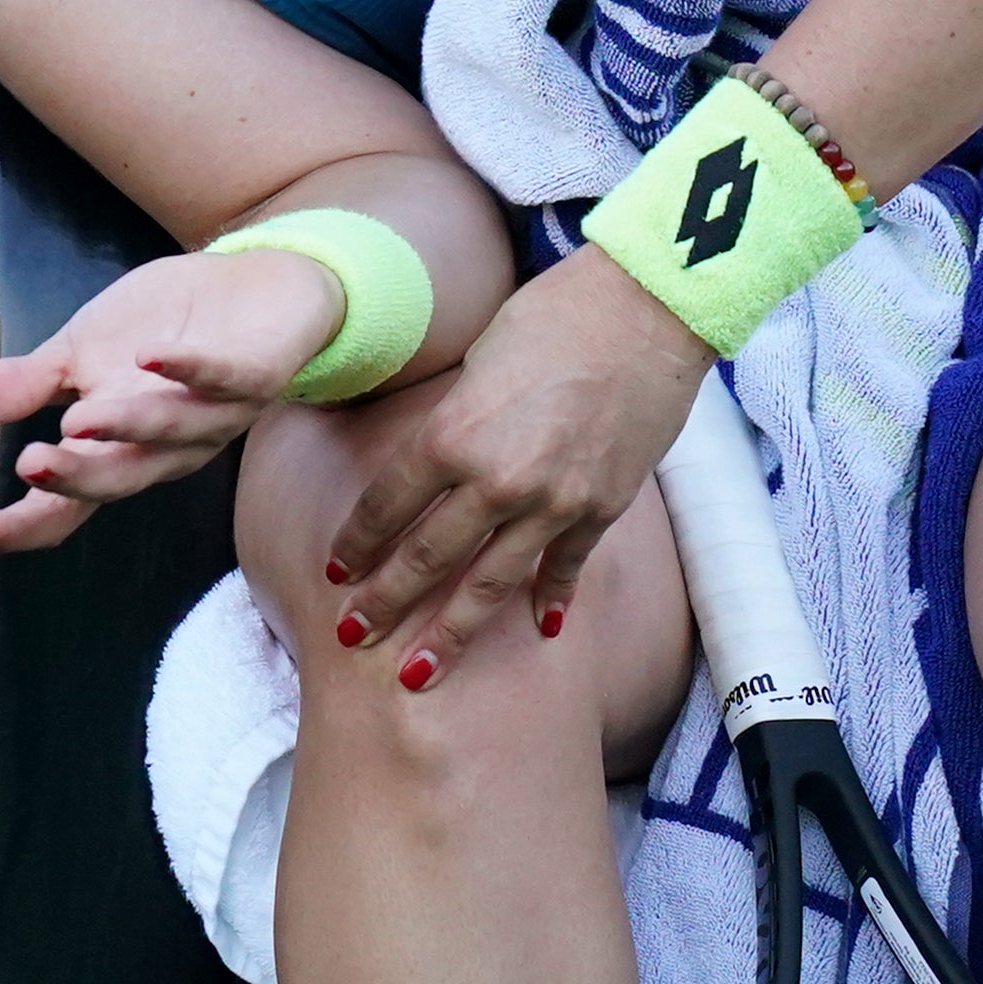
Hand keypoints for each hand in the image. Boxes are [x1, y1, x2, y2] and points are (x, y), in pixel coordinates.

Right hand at [0, 245, 345, 554]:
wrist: (257, 284)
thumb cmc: (166, 327)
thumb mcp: (78, 351)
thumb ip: (21, 387)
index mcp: (118, 449)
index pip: (65, 502)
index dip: (21, 523)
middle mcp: (167, 447)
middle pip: (119, 479)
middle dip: (75, 479)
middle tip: (30, 466)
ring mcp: (213, 414)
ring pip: (169, 434)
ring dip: (125, 429)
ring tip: (77, 418)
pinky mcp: (254, 373)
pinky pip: (224, 379)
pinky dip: (190, 371)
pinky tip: (150, 358)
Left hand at [318, 247, 710, 687]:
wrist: (646, 310)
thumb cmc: (552, 318)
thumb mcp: (475, 368)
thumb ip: (452, 426)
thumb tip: (433, 462)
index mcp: (450, 436)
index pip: (386, 507)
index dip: (356, 544)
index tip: (336, 573)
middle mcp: (495, 481)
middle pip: (425, 558)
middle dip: (385, 604)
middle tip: (351, 638)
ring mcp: (552, 502)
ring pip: (487, 584)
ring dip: (450, 633)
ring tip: (417, 673)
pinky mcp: (601, 508)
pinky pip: (564, 566)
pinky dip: (549, 598)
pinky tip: (539, 630)